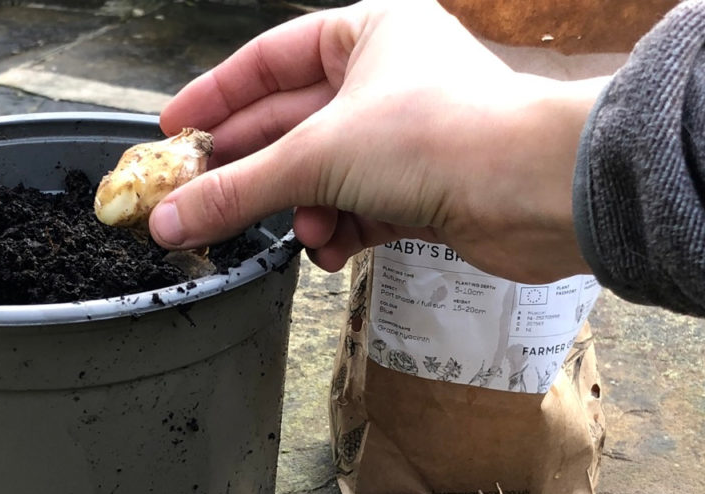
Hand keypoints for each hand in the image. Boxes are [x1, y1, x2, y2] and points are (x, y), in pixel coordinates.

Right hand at [151, 0, 605, 282]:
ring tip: (301, 230)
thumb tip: (171, 218)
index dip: (216, 96)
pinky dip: (342, 232)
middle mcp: (388, 78)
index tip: (175, 131)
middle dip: (252, 169)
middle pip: (292, 123)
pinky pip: (360, 209)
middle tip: (199, 200)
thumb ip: (238, 189)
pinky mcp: (425, 188)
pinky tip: (333, 250)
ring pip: (326, 174)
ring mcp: (407, 136)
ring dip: (305, 209)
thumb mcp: (318, 157)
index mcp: (368, 33)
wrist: (533, 193)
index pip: (269, 59)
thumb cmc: (443, 137)